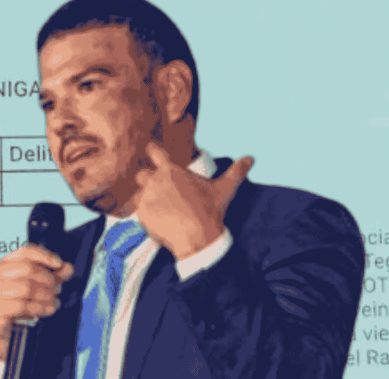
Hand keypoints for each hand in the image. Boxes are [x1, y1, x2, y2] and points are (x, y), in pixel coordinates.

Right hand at [0, 244, 73, 360]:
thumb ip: (54, 276)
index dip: (44, 255)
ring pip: (26, 287)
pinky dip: (40, 307)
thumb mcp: (39, 286)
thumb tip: (69, 268)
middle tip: (59, 289)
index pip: (25, 251)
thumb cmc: (20, 300)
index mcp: (6, 263)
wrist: (2, 326)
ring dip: (46, 295)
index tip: (59, 264)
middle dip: (48, 279)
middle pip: (28, 269)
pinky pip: (23, 306)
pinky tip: (49, 310)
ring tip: (55, 301)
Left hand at [132, 143, 253, 259]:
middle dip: (148, 182)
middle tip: (162, 194)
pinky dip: (146, 216)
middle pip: (141, 174)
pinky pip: (137, 211)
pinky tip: (160, 222)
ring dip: (146, 199)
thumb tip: (251, 158)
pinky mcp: (141, 214)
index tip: (155, 156)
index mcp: (171, 170)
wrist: (199, 239)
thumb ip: (236, 171)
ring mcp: (146, 197)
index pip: (153, 150)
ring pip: (138, 193)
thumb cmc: (210, 211)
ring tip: (162, 211)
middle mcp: (155, 180)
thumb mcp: (224, 189)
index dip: (153, 152)